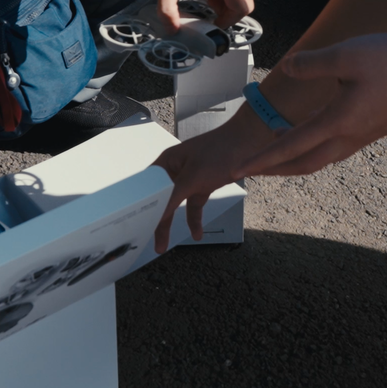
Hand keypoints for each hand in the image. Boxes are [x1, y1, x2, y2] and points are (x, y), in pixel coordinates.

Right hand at [150, 109, 273, 252]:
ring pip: (175, 204)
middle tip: (146, 237)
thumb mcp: (193, 176)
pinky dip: (194, 220)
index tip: (137, 223)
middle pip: (159, 198)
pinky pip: (193, 206)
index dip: (140, 204)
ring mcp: (190, 178)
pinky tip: (196, 233)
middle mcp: (175, 170)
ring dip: (170, 223)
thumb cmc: (220, 151)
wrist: (249, 143)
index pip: (147, 187)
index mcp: (167, 162)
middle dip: (154, 218)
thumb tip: (158, 213)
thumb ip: (174, 196)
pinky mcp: (203, 185)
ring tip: (163, 244)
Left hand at [234, 35, 386, 179]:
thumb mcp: (348, 54)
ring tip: (273, 155)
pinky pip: (334, 149)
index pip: (291, 147)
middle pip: (304, 164)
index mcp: (337, 123)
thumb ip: (313, 62)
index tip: (239, 169)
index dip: (262, 159)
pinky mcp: (371, 130)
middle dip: (274, 169)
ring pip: (320, 159)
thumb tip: (288, 66)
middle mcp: (348, 138)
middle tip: (250, 171)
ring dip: (293, 161)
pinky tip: (309, 136)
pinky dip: (313, 150)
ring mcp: (362, 137)